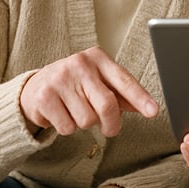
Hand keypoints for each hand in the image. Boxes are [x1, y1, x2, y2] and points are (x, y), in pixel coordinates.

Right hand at [20, 46, 157, 136]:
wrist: (34, 87)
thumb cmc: (75, 84)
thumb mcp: (98, 81)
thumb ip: (121, 94)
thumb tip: (146, 107)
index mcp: (97, 58)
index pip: (124, 80)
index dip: (140, 98)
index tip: (153, 111)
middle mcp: (79, 64)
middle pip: (107, 105)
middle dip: (112, 124)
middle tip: (109, 129)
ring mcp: (60, 79)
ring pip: (87, 120)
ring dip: (85, 124)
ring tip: (76, 112)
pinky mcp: (44, 97)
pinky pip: (68, 127)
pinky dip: (67, 128)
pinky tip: (61, 115)